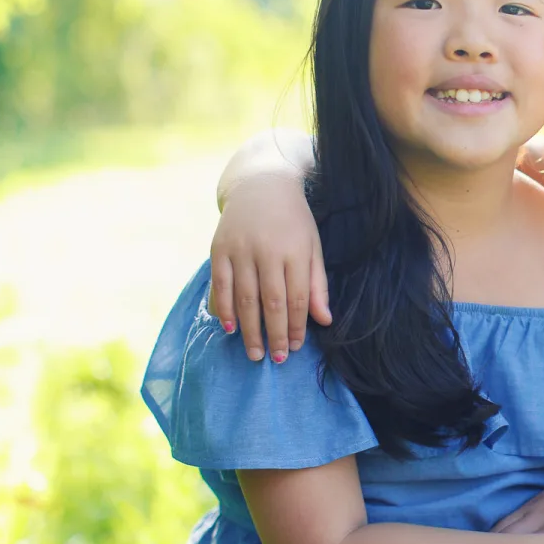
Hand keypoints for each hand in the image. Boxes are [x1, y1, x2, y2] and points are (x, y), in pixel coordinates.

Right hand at [209, 173, 330, 361]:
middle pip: (271, 302)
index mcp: (295, 250)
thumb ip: (317, 284)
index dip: (296, 326)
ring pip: (245, 298)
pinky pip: (220, 285)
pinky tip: (230, 328)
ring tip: (255, 353)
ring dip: (250, 330)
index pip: (296, 297)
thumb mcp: (313, 246)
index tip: (296, 347)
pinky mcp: (219, 248)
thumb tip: (325, 321)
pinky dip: (225, 309)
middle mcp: (267, 250)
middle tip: (277, 359)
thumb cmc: (293, 220)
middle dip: (275, 334)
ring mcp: (240, 249)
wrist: (261, 184)